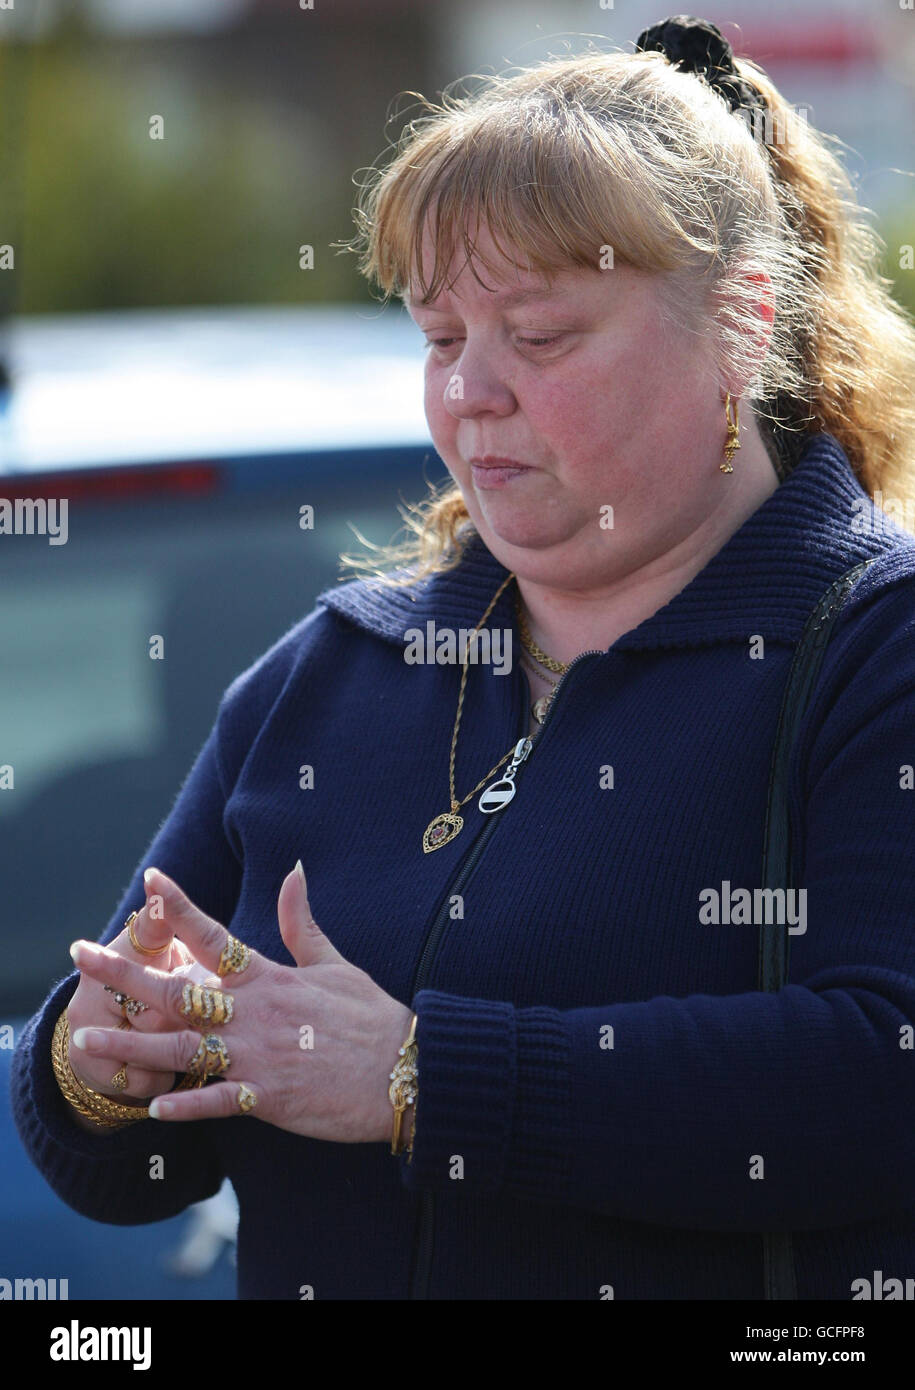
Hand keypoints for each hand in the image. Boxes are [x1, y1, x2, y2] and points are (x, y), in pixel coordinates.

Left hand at [68, 863, 414, 1143]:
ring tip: (85, 1038)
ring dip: (130, 1045)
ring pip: (181, 1049)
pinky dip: (185, 1105)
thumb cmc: (371, 1016)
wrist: (405, 1070)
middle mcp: (255, 1013)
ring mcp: (259, 1056)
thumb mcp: (335, 963)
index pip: (216, 935)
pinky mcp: (269, 1098)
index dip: (181, 907)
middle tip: (81, 956)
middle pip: (178, 990)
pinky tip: (151, 1106)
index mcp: (269, 977)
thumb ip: (302, 923)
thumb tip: (293, 873)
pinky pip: (218, 1102)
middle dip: (126, 974)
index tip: (151, 881)